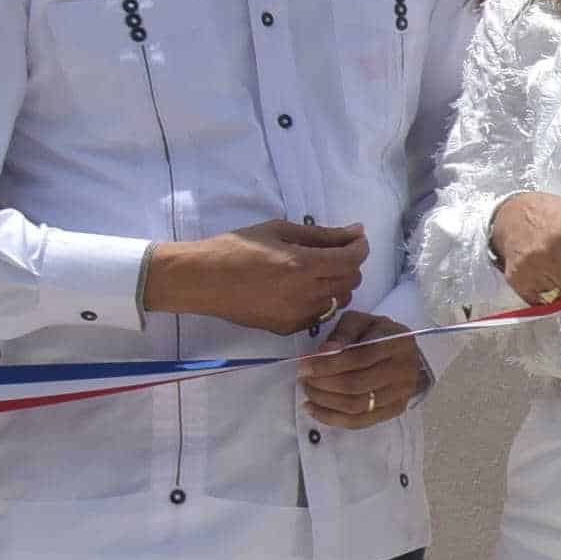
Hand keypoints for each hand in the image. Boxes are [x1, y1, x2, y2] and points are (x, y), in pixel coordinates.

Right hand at [141, 220, 366, 333]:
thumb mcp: (279, 231)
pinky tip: (303, 290)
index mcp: (303, 265)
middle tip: (335, 253)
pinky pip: (320, 316)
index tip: (356, 239)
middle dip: (350, 264)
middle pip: (351, 281)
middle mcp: (305, 293)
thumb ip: (321, 234)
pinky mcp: (287, 328)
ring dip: (338, 285)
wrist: (200, 279)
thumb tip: (355, 232)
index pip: (352, 259)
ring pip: (339, 301)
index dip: (360, 246)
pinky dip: (321, 302)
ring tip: (318, 272)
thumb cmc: (236, 248)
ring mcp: (297, 314)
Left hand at [298, 312, 431, 430]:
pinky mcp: (395, 410)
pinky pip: (360, 421)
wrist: (403, 353)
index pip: (359, 358)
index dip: (328, 364)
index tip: (304, 366)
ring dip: (325, 401)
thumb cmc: (376, 333)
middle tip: (304, 379)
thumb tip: (326, 351)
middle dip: (323, 384)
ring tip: (308, 391)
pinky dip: (332, 418)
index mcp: (397, 343)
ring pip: (357, 406)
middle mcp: (404, 370)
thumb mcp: (360, 322)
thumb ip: (343, 332)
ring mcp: (402, 393)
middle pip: (357, 384)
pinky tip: (313, 409)